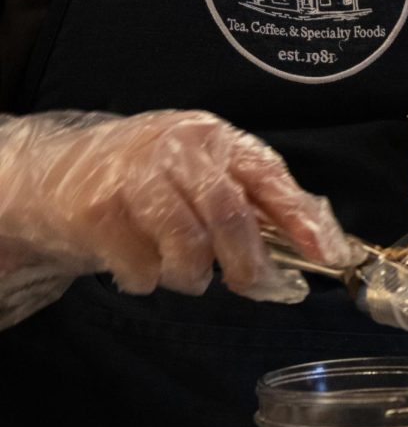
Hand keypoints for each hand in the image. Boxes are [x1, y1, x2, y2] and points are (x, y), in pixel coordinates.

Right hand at [0, 110, 355, 301]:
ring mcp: (133, 176)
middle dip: (248, 263)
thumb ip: (256, 202)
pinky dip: (148, 280)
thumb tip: (321, 241)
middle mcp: (177, 148)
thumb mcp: (206, 174)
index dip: (301, 218)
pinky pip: (140, 263)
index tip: (329, 254)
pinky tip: (142, 270)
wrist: (58, 174)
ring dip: (194, 275)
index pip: (269, 177)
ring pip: (186, 243)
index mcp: (216, 139)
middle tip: (253, 287)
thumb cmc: (152, 181)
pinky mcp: (96, 209)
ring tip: (188, 276)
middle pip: (229, 213)